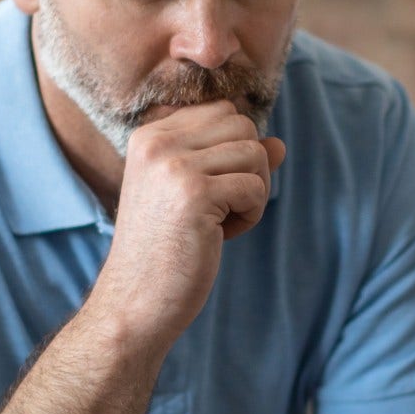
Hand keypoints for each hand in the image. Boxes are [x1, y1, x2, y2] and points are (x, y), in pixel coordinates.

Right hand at [98, 101, 285, 334]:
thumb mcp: (197, 195)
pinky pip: (255, 187)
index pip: (222, 112)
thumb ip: (233, 162)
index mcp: (150, 135)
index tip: (210, 191)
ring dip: (253, 193)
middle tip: (223, 208)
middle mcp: (157, 142)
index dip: (232, 152)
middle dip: (249, 168)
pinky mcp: (195, 193)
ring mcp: (174, 166)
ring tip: (221, 223)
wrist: (134, 302)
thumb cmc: (167, 250)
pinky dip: (251, 215)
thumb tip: (280, 144)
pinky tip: (222, 237)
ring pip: (255, 153)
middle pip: (243, 126)